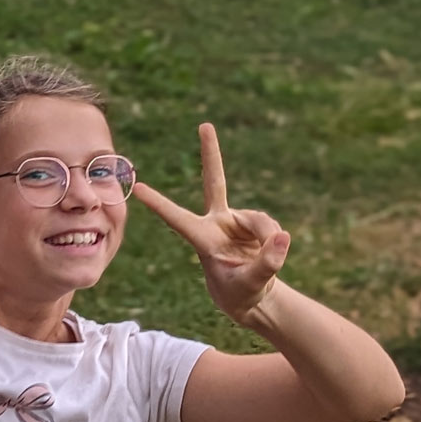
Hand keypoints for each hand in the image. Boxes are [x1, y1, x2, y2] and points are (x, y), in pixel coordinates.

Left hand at [134, 123, 291, 325]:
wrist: (251, 296)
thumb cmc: (240, 293)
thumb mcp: (251, 285)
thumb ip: (266, 263)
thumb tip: (283, 236)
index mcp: (201, 239)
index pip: (176, 218)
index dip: (158, 203)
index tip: (137, 186)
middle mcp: (216, 222)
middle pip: (214, 181)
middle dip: (211, 153)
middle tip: (205, 125)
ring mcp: (235, 220)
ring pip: (260, 220)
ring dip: (268, 238)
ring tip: (268, 258)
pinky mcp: (253, 223)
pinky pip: (271, 227)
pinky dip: (276, 241)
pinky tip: (272, 251)